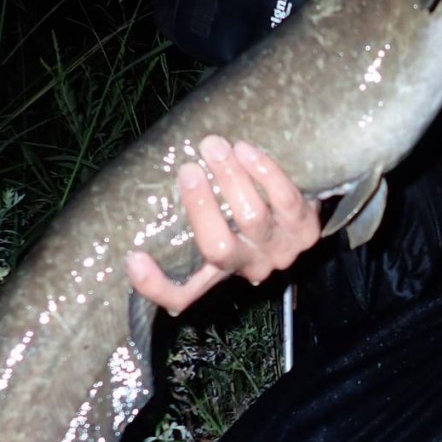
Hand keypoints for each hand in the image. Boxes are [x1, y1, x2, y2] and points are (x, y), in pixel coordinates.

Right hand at [125, 135, 320, 315]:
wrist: (305, 200)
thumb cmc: (249, 201)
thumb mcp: (221, 213)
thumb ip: (197, 204)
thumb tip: (164, 171)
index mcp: (218, 271)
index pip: (182, 294)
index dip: (156, 286)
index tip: (134, 258)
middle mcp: (248, 268)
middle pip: (218, 248)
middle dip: (201, 205)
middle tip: (189, 168)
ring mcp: (280, 252)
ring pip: (252, 218)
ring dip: (231, 178)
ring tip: (215, 147)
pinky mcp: (306, 231)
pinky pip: (284, 199)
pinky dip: (263, 171)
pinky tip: (246, 150)